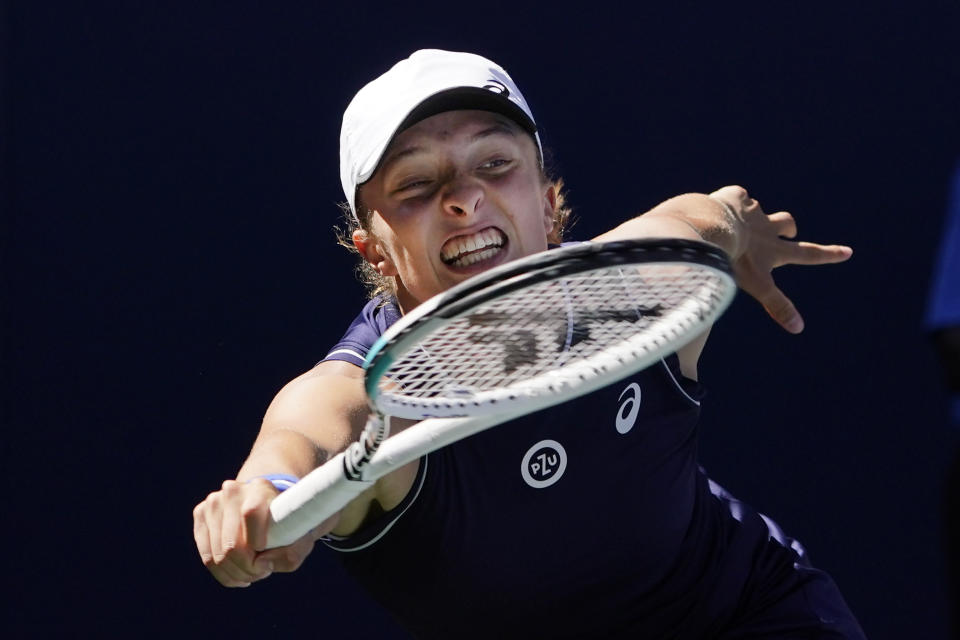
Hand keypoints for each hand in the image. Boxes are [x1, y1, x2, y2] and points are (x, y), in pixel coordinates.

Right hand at [192, 478, 339, 586]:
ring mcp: (214, 502)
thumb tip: (263, 565)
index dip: (257, 542)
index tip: (269, 555)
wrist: (266, 505)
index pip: (251, 514)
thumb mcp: (300, 538)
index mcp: (261, 489)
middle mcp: (233, 491)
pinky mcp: (201, 514)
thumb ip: (290, 554)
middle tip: (262, 572)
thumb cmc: (287, 525)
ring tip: (252, 573)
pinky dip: (223, 573)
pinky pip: (206, 557)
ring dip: (236, 573)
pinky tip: (238, 573)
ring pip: (217, 555)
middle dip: (248, 568)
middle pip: (232, 544)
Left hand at [709, 185, 852, 333]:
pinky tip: (720, 207)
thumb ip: (778, 306)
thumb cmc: (736, 261)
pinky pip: (736, 196)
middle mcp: (767, 228)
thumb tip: (799, 328)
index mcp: (775, 250)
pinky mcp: (734, 198)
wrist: (714, 229)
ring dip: (754, 215)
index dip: (827, 255)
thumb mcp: (758, 286)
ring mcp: (751, 211)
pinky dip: (732, 201)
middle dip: (790, 227)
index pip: (807, 254)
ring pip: (759, 209)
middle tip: (789, 231)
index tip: (847, 252)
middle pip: (786, 223)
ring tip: (738, 223)